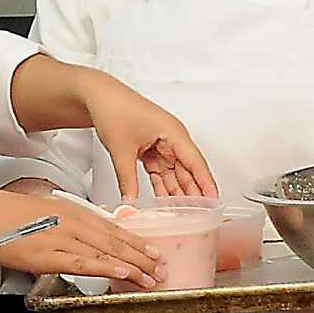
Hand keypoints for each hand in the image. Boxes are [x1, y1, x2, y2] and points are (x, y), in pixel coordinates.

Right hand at [0, 186, 164, 289]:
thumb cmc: (3, 216)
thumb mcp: (42, 213)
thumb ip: (63, 226)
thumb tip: (76, 239)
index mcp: (71, 211)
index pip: (112, 228)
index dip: (136, 241)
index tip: (153, 251)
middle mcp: (72, 222)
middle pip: (116, 240)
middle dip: (142, 255)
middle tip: (162, 267)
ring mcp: (62, 237)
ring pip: (107, 253)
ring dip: (134, 266)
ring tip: (153, 277)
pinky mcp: (49, 254)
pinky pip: (85, 263)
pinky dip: (107, 268)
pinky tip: (124, 274)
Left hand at [75, 71, 215, 200]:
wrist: (99, 96)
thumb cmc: (115, 108)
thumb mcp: (121, 149)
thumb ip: (127, 179)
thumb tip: (131, 201)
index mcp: (173, 133)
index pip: (196, 163)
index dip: (206, 183)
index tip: (214, 201)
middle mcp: (172, 139)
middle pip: (188, 171)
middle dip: (193, 194)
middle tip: (199, 216)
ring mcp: (162, 145)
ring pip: (175, 174)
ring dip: (178, 193)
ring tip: (184, 214)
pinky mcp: (152, 150)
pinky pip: (161, 172)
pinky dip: (163, 186)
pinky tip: (166, 202)